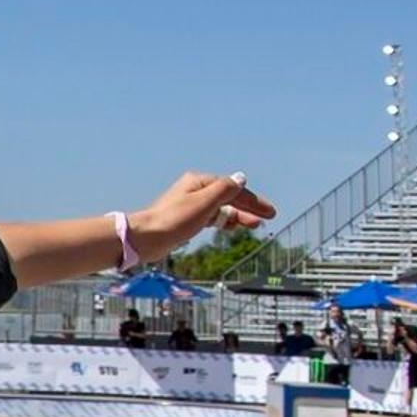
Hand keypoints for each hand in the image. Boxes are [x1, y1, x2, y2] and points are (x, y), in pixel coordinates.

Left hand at [128, 171, 273, 256]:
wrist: (146, 238)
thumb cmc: (173, 220)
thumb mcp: (204, 202)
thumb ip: (225, 190)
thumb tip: (241, 177)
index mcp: (200, 182)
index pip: (234, 189)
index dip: (253, 201)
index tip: (270, 213)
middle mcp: (195, 189)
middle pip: (229, 197)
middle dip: (249, 208)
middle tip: (267, 219)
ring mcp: (190, 204)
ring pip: (221, 208)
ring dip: (238, 216)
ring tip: (253, 226)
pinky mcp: (186, 219)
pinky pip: (211, 217)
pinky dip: (223, 221)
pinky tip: (231, 227)